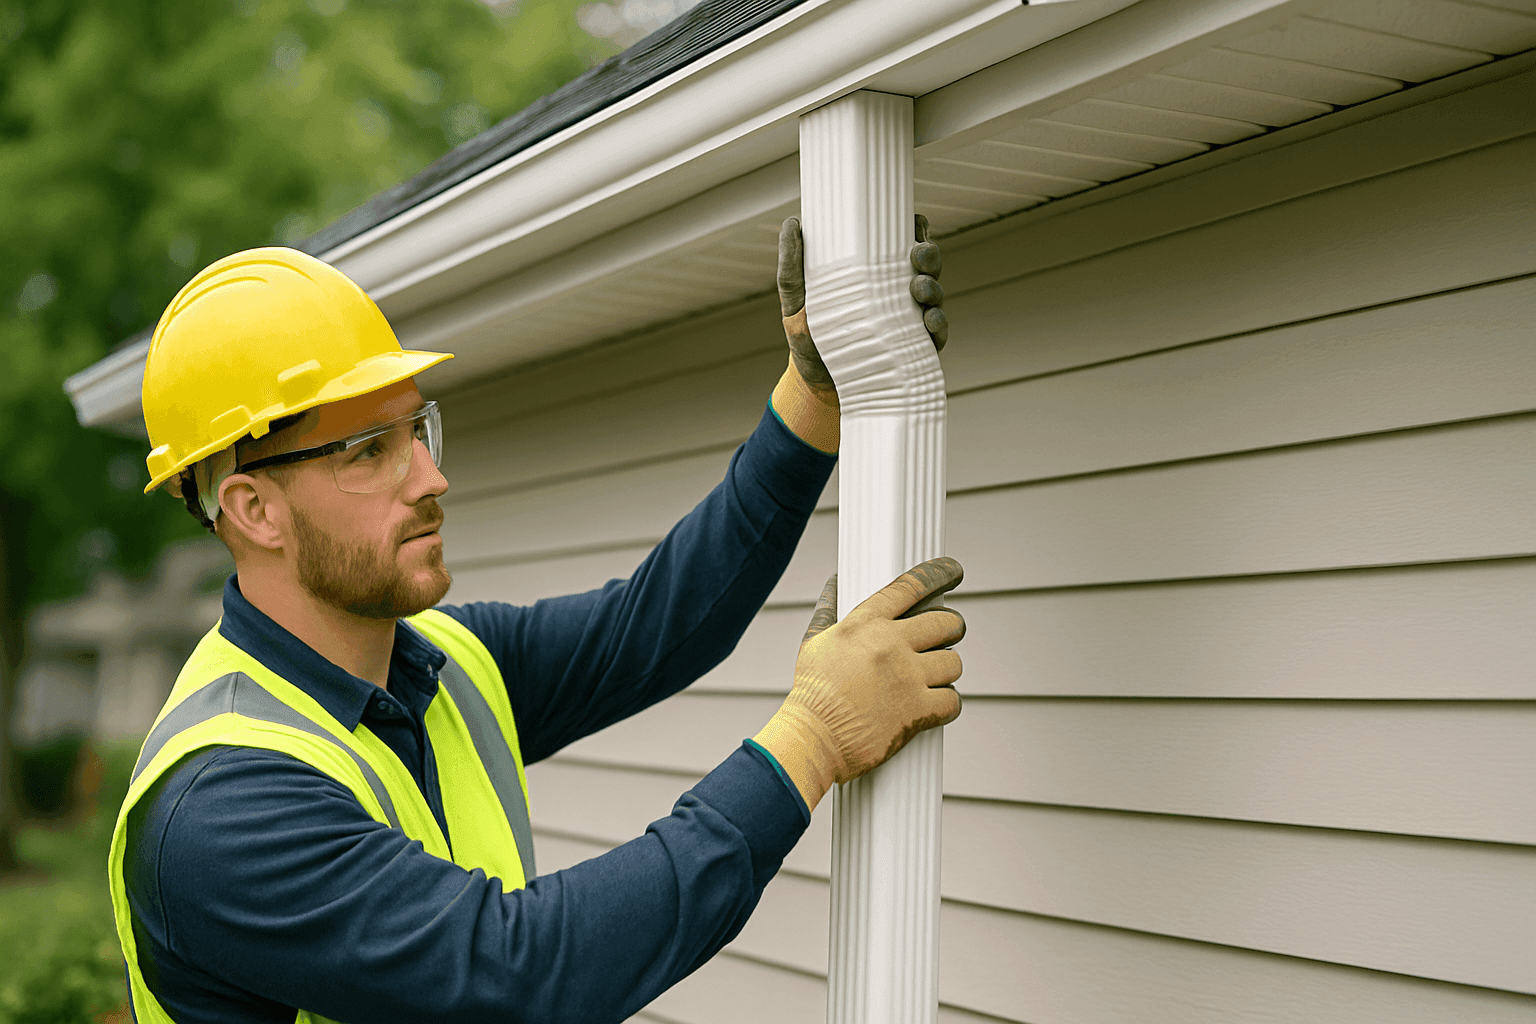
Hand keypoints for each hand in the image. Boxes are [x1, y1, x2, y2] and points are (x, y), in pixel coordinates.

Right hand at [753, 557, 965, 809]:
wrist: (812, 738)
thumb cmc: (812, 693)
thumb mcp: (815, 642)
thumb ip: (829, 608)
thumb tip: (834, 582)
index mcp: (866, 624)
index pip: (911, 586)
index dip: (938, 574)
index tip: (953, 571)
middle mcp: (890, 645)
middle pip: (945, 622)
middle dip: (951, 627)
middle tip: (947, 635)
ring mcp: (906, 678)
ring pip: (954, 662)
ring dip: (946, 670)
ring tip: (933, 676)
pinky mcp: (917, 712)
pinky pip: (953, 701)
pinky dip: (947, 704)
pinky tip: (934, 705)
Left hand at [776, 214, 948, 402]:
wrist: (812, 381)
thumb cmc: (806, 332)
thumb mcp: (796, 297)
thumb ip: (792, 264)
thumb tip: (792, 223)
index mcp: (875, 271)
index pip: (904, 243)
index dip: (916, 229)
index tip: (914, 224)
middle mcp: (897, 291)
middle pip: (926, 265)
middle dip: (928, 255)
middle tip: (918, 256)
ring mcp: (909, 318)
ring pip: (934, 294)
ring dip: (933, 287)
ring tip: (919, 288)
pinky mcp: (914, 347)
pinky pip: (935, 333)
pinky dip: (937, 324)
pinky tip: (930, 319)